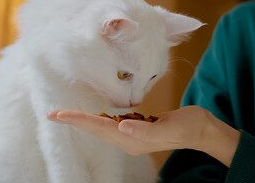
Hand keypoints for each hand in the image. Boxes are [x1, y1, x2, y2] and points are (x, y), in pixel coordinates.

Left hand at [47, 105, 239, 166]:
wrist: (201, 129)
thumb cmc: (188, 126)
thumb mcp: (169, 127)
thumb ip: (145, 130)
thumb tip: (121, 126)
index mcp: (133, 139)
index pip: (98, 129)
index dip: (78, 121)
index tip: (58, 115)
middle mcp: (129, 139)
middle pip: (95, 129)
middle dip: (74, 121)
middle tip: (53, 114)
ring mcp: (133, 135)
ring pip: (102, 127)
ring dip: (84, 120)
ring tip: (67, 114)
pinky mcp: (138, 128)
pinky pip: (113, 124)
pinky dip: (99, 119)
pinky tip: (95, 114)